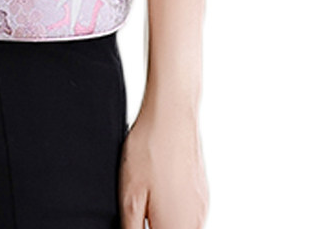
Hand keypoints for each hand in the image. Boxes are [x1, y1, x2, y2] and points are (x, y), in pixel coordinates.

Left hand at [119, 104, 207, 228]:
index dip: (143, 227)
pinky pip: (188, 213)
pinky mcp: (202, 193)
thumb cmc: (150, 149)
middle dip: (155, 223)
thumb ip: (132, 228)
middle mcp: (195, 222)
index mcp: (175, 227)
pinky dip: (174, 210)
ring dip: (164, 220)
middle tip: (139, 207)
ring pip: (181, 225)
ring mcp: (201, 207)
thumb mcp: (129, 196)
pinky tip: (159, 190)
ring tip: (147, 195)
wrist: (172, 114)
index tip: (136, 218)